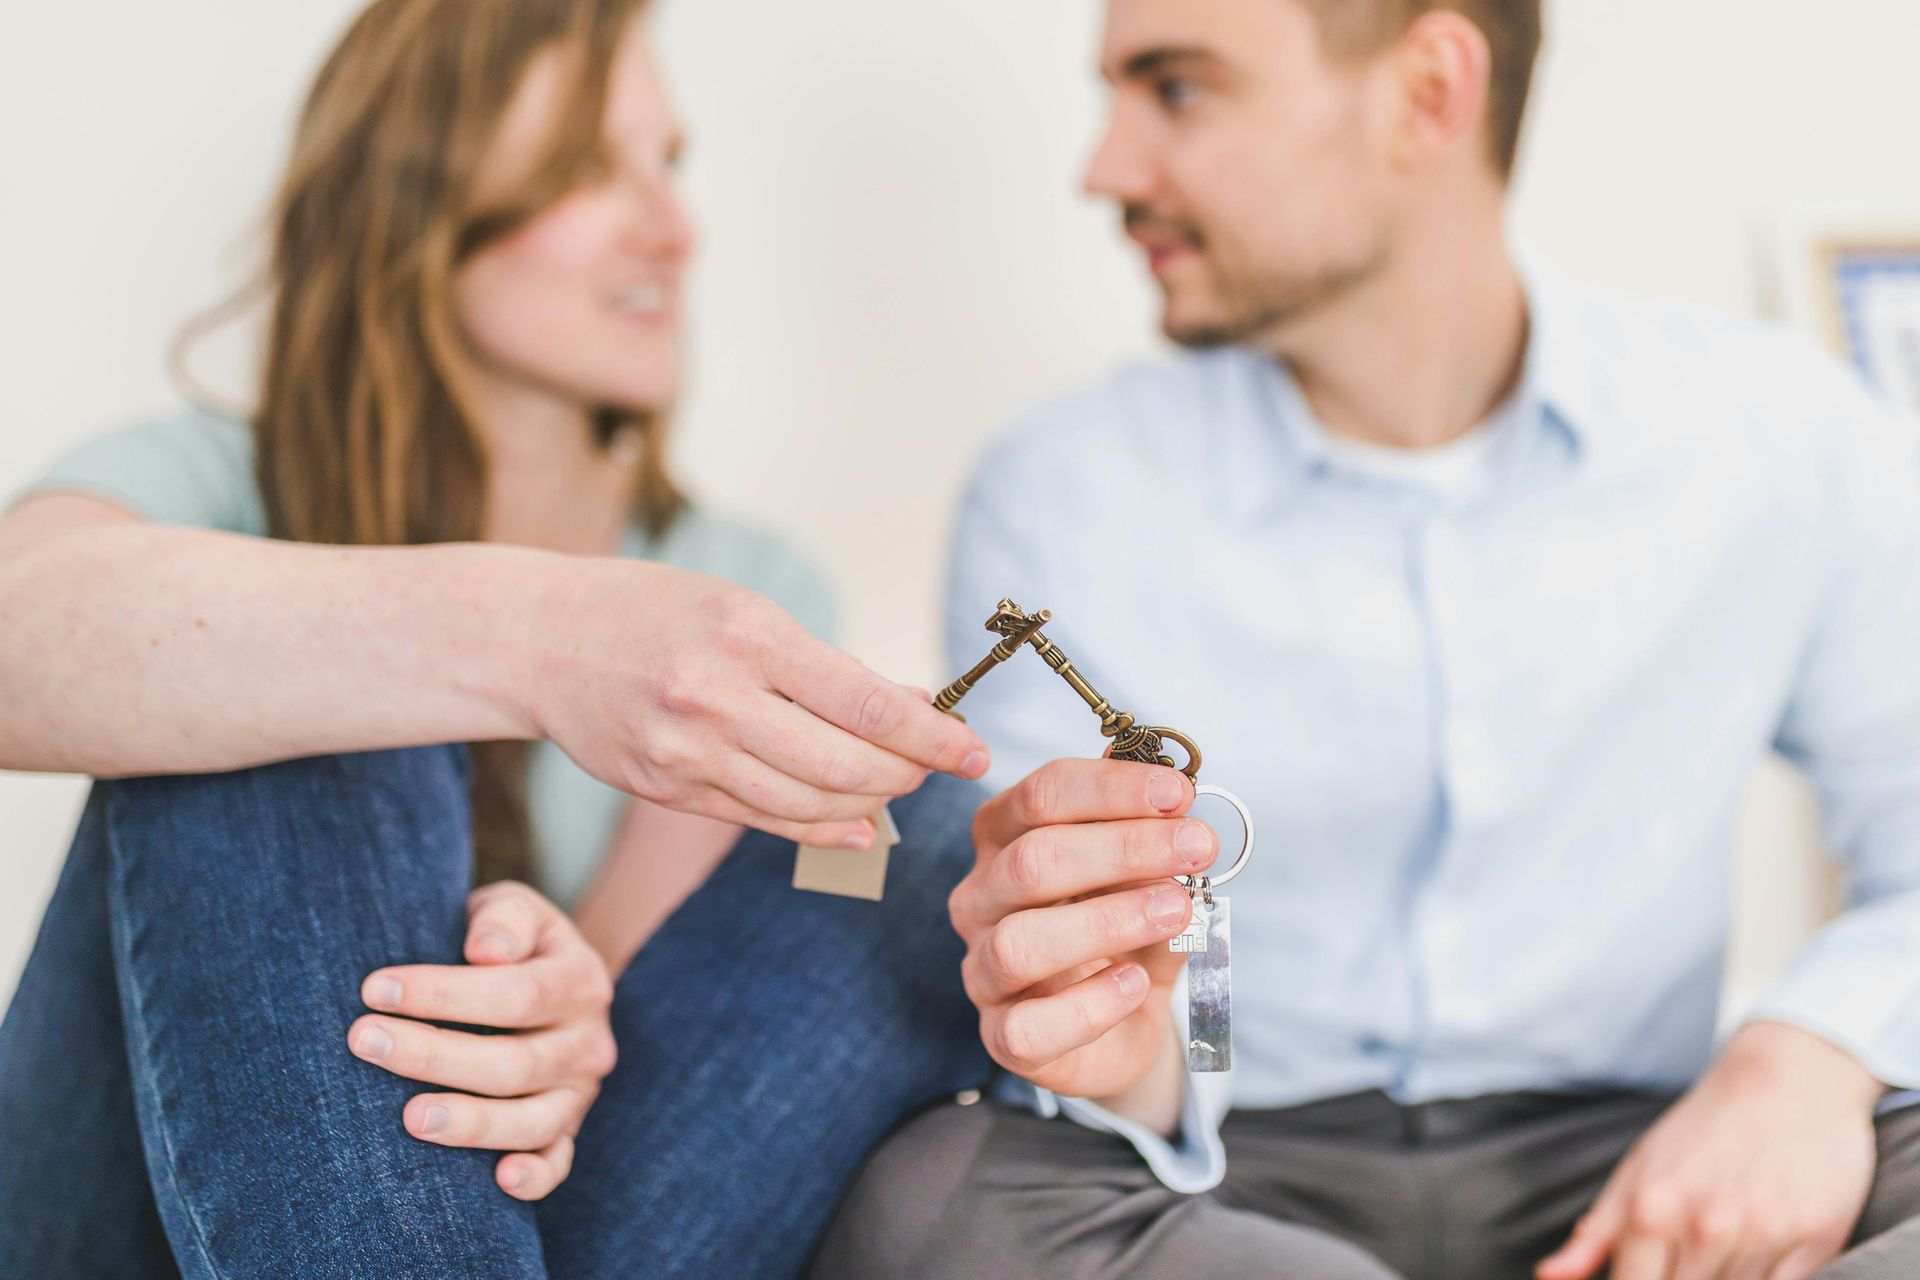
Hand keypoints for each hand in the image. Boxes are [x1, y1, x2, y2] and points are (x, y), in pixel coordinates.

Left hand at [348, 882, 618, 1200]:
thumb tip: (485, 951)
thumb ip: (503, 919)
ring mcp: (580, 1094)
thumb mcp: (512, 910)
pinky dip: (536, 1177)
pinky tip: (500, 1180)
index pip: (517, 994)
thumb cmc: (508, 942)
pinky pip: (559, 1163)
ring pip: (534, 1121)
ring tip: (409, 1118)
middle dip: (434, 1055)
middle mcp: (589, 1042)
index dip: (445, 993)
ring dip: (471, 1122)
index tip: (375, 989)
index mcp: (580, 980)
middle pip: (516, 1062)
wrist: (543, 978)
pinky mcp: (567, 1133)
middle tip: (364, 1041)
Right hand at [523, 561, 989, 846]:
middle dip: (906, 772)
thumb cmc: (655, 612)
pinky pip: (764, 821)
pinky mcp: (668, 791)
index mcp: (748, 636)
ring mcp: (687, 753)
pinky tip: (856, 822)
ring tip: (896, 784)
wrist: (540, 640)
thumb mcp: (743, 611)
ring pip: (810, 802)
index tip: (975, 751)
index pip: (866, 703)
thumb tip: (912, 707)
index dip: (931, 736)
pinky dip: (821, 827)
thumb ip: (824, 666)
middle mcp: (717, 698)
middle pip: (845, 764)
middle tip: (937, 765)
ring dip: (869, 801)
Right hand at [948, 759, 1214, 1119]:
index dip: (1112, 789)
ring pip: (1022, 941)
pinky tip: (1136, 983)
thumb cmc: (1126, 934)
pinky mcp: (1003, 1036)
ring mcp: (983, 970)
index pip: (1042, 796)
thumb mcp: (1145, 875)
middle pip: (1033, 860)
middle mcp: (980, 899)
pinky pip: (1030, 1026)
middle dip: (1124, 848)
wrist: (1127, 1024)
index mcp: (1003, 839)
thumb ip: (1149, 838)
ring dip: (1109, 920)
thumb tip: (1171, 800)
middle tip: (1197, 847)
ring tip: (1177, 910)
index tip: (1179, 794)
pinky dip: (1091, 1003)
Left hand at [1537, 1022, 1882, 1279]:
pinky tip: (1761, 1259)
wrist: (1789, 1078)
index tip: (1647, 1276)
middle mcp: (1704, 1226)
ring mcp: (1763, 1235)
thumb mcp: (1637, 1171)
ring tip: (1721, 1252)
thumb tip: (1551, 1277)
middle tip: (1685, 1258)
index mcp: (1651, 1209)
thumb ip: (1595, 1234)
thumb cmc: (1704, 1129)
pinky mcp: (1817, 1240)